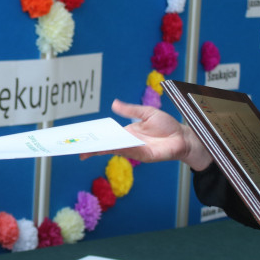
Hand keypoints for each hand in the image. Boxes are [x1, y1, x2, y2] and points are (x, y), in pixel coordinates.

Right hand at [81, 99, 212, 170]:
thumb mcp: (146, 113)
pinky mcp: (144, 155)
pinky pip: (129, 152)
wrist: (183, 137)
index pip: (107, 135)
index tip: (81, 135)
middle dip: (91, 147)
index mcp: (127, 132)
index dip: (95, 135)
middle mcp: (128, 142)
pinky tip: (109, 147)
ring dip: (101, 150)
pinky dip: (118, 149)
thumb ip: (130, 110)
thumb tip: (114, 104)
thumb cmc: (167, 125)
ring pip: (114, 150)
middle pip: (107, 145)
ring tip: (86, 149)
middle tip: (76, 147)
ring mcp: (135, 150)